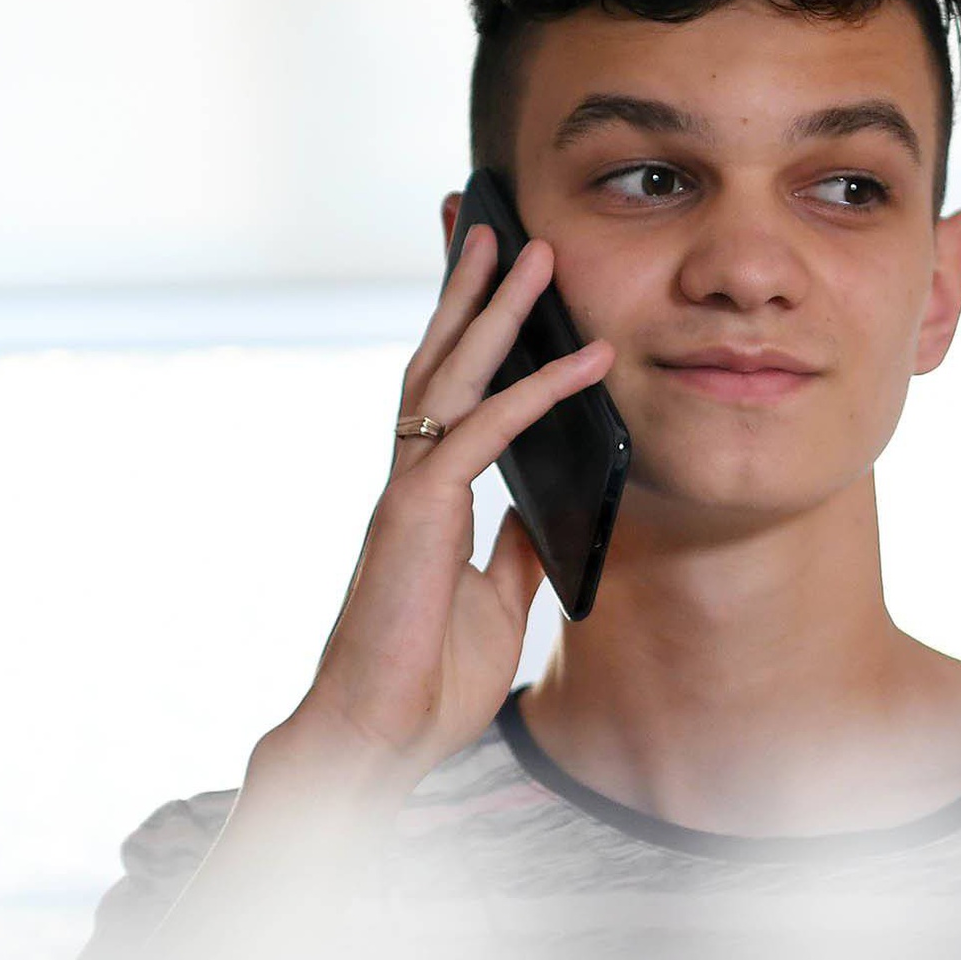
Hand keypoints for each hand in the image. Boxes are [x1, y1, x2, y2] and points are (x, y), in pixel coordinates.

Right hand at [251, 223, 613, 799]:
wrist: (378, 734)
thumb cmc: (425, 674)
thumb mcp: (496, 599)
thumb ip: (515, 544)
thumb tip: (546, 503)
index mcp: (426, 492)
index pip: (445, 393)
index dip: (463, 332)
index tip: (483, 278)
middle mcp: (410, 475)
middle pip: (438, 359)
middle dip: (467, 289)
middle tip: (494, 225)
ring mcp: (409, 486)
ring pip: (450, 373)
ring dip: (493, 307)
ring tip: (530, 249)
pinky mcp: (418, 509)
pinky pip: (485, 431)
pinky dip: (537, 391)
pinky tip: (582, 361)